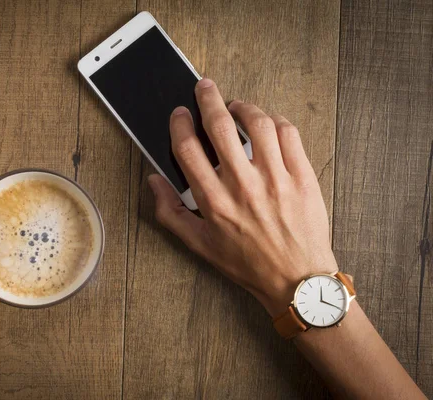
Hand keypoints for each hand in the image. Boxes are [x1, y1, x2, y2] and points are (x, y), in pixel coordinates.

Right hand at [148, 78, 337, 316]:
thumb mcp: (198, 245)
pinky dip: (276, 121)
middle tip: (204, 87)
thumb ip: (170, 212)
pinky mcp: (302, 176)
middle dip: (207, 98)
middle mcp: (242, 185)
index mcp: (213, 201)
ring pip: (258, 123)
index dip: (179, 124)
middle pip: (220, 125)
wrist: (295, 279)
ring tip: (236, 105)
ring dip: (243, 106)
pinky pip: (289, 134)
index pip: (188, 148)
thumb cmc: (246, 263)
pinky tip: (268, 124)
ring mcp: (276, 178)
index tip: (180, 114)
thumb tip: (154, 181)